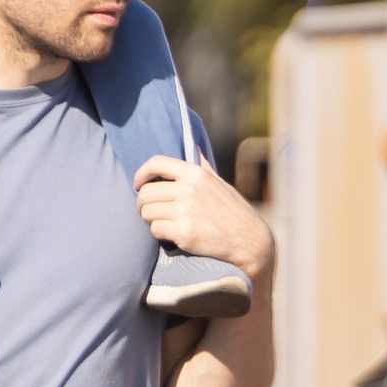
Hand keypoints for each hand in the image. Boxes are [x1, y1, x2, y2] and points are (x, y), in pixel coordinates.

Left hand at [131, 150, 273, 273]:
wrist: (249, 240)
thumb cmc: (233, 211)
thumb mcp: (219, 182)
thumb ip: (202, 165)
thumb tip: (192, 145)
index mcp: (196, 174)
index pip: (156, 164)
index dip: (141, 174)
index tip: (137, 184)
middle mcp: (189, 190)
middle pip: (146, 193)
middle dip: (144, 203)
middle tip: (151, 210)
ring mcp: (185, 212)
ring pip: (147, 213)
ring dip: (152, 219)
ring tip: (165, 222)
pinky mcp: (183, 233)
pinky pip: (155, 230)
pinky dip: (160, 234)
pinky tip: (173, 234)